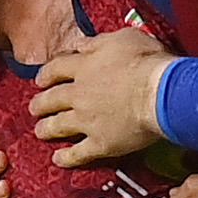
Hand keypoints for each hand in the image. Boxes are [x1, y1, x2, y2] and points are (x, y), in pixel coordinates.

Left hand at [33, 28, 176, 163]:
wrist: (163, 93)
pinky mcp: (100, 143)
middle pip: (51, 99)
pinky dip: (66, 157)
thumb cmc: (147, 62)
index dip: (46, 75)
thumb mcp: (122, 38)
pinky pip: (78, 153)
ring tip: (41, 131)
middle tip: (35, 108)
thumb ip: (97, 42)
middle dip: (40, 104)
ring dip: (47, 129)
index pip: (55, 69)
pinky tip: (58, 159)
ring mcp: (87, 121)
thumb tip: (81, 44)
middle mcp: (78, 94)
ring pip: (58, 126)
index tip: (40, 80)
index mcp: (83, 67)